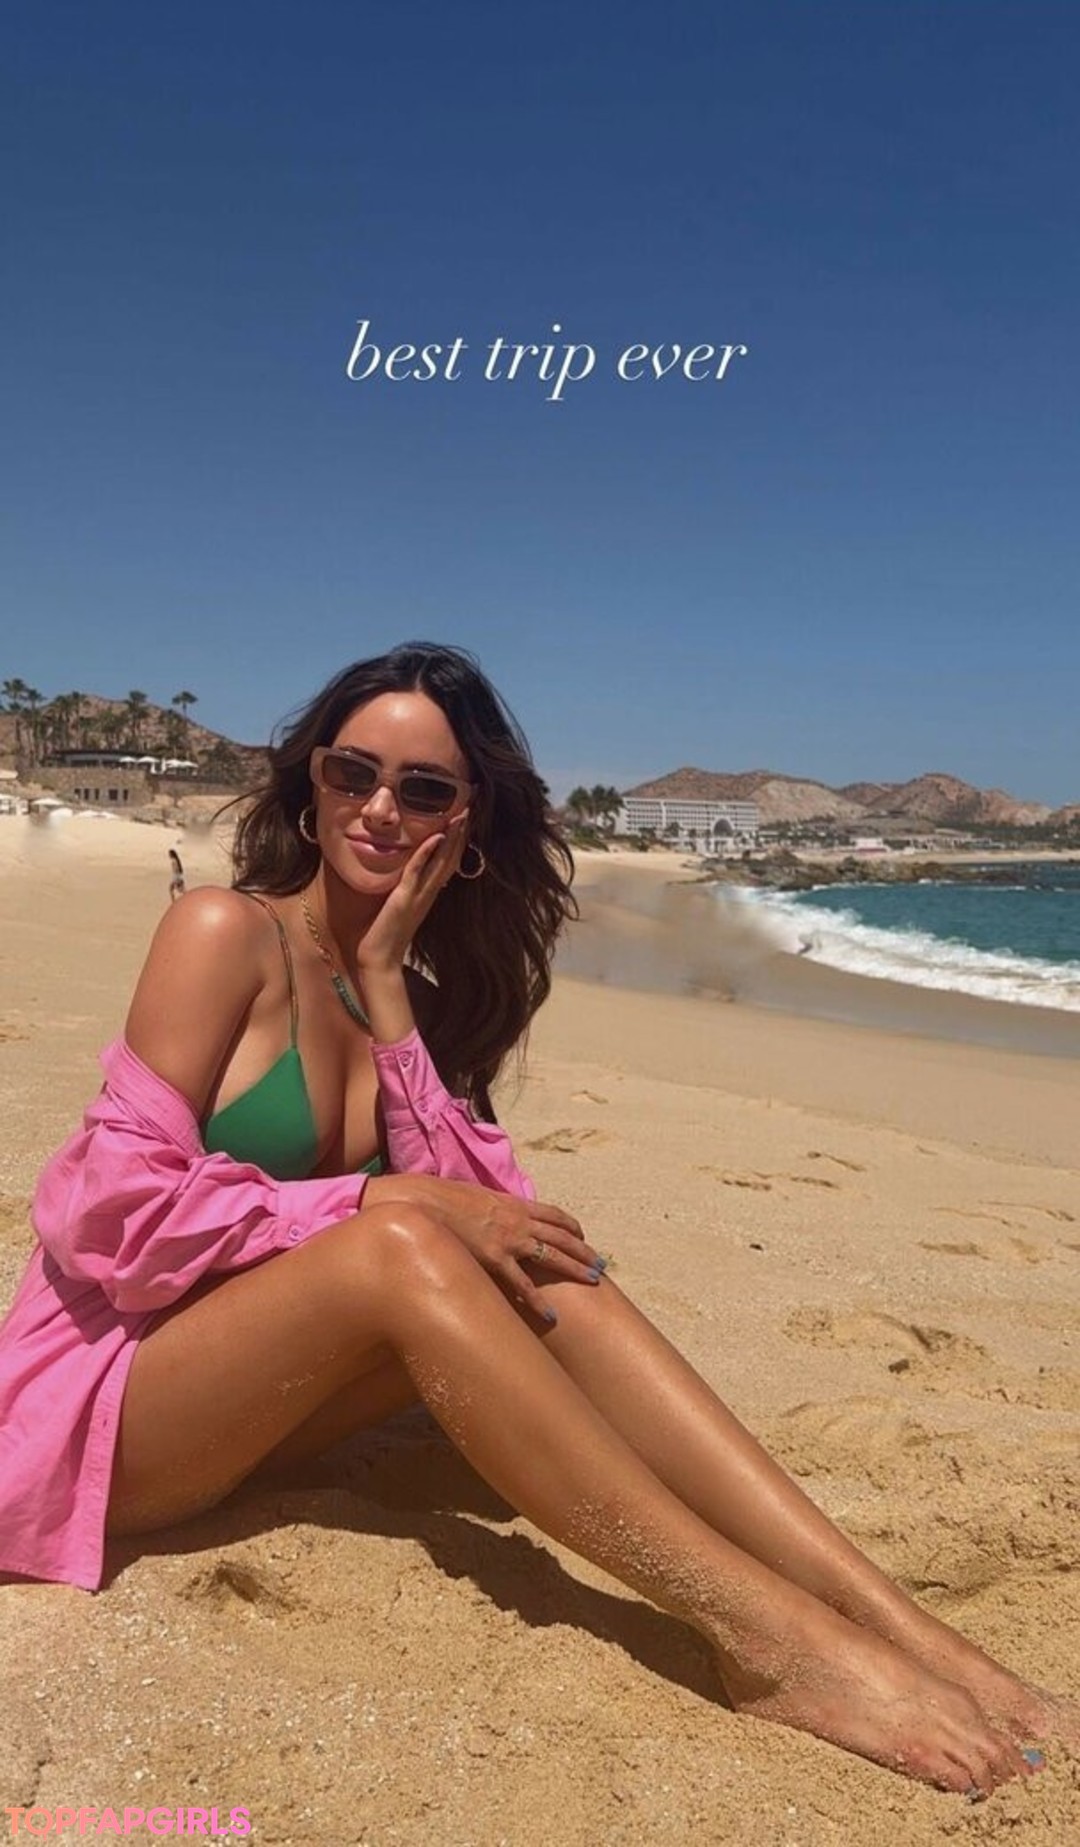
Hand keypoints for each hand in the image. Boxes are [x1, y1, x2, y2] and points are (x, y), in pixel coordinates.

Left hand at [357, 814, 467, 976]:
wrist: (380, 959)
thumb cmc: (385, 933)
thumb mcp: (401, 904)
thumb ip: (409, 888)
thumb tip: (411, 872)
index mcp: (429, 892)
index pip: (449, 860)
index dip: (459, 839)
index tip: (466, 816)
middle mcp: (430, 892)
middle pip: (452, 857)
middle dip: (462, 832)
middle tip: (472, 807)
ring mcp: (419, 895)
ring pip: (441, 862)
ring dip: (451, 838)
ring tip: (461, 815)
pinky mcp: (404, 898)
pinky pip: (417, 872)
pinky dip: (426, 854)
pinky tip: (435, 837)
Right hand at [364, 1174, 603, 1321]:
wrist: (423, 1203)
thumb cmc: (441, 1198)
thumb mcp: (473, 1196)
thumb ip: (488, 1208)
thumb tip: (488, 1215)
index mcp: (512, 1203)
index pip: (552, 1213)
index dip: (570, 1225)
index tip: (581, 1235)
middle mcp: (517, 1220)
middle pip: (560, 1235)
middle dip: (583, 1250)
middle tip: (600, 1263)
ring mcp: (508, 1240)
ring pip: (552, 1255)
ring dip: (575, 1267)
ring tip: (593, 1279)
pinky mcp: (494, 1259)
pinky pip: (523, 1284)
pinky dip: (539, 1301)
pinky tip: (552, 1314)